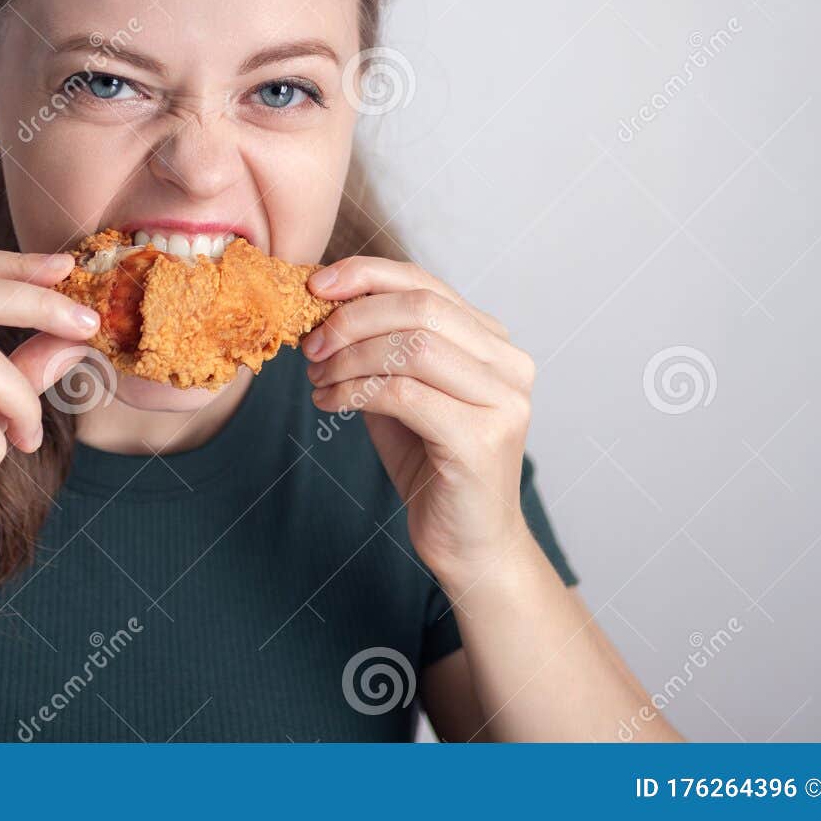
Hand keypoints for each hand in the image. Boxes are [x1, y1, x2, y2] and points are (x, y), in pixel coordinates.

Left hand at [302, 257, 535, 589]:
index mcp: (494, 344)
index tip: (316, 286)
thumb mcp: (402, 394)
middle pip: (421, 307)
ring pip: (413, 347)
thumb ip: (380, 349)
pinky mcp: (481, 439)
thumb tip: (326, 306)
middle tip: (310, 344)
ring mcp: (503, 401)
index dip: (367, 275)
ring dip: (349, 357)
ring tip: (317, 378)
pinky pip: (404, 394)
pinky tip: (329, 404)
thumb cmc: (433, 467)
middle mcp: (509, 364)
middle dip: (352, 318)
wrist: (469, 545)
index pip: (426, 284)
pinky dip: (354, 392)